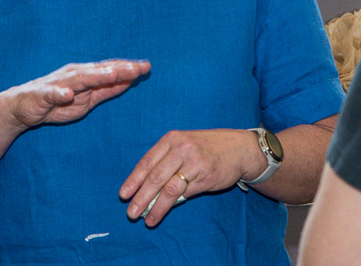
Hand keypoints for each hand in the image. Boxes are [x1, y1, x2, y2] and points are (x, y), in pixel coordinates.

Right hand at [1, 59, 150, 132]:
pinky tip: (67, 94)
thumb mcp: (87, 99)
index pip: (109, 70)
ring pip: (80, 78)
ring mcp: (58, 83)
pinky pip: (52, 93)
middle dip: (118, 69)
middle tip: (138, 68)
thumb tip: (130, 82)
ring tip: (112, 74)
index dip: (127, 68)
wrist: (22, 106)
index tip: (147, 67)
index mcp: (86, 75)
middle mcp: (74, 74)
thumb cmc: (56, 102)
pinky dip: (59, 93)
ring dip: (96, 76)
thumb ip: (106, 90)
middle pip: (99, 71)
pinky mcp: (42, 94)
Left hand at [120, 128, 262, 226]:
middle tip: (131, 212)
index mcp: (171, 139)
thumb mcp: (183, 144)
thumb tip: (145, 188)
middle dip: (141, 197)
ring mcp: (195, 164)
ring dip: (156, 206)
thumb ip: (165, 161)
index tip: (123, 194)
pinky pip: (185, 194)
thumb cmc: (204, 147)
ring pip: (170, 189)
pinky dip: (172, 205)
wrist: (237, 148)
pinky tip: (163, 211)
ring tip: (147, 220)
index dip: (134, 179)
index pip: (147, 161)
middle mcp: (182, 149)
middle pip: (156, 177)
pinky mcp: (206, 178)